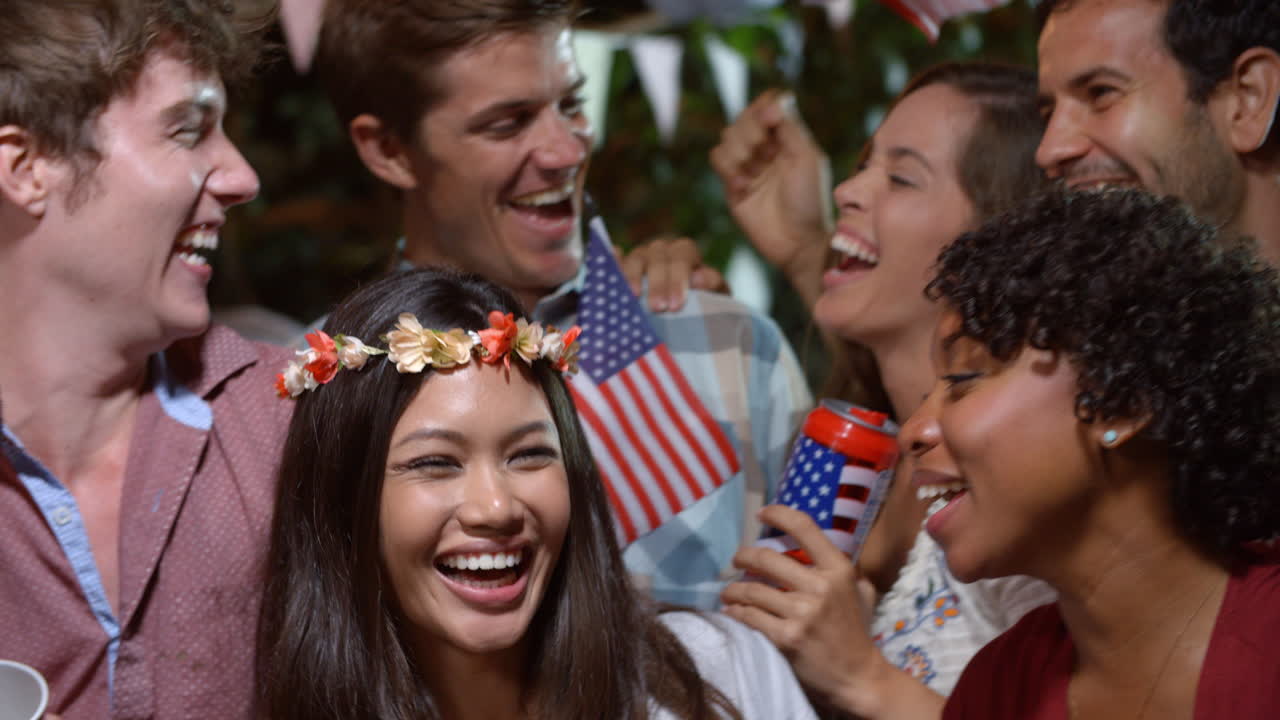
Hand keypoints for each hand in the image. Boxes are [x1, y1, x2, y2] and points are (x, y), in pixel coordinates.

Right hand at [617, 236, 727, 311]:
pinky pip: (614, 262)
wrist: (688, 313)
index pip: (682, 255)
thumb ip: (711, 285)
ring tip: (633, 297)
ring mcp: (640, 258)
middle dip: (657, 283)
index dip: (678, 278)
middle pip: (657, 257)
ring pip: (635, 258)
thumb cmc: (704, 303)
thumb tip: (697, 278)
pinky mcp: (622, 269)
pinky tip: (608, 274)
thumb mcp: (715, 296)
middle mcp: (661, 251)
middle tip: (658, 308)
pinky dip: (611, 266)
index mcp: (685, 253)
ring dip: (633, 277)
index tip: (676, 304)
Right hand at [710, 90, 830, 303]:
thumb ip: (790, 127)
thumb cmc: (810, 200)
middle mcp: (766, 149)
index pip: (767, 106)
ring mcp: (747, 167)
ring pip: (726, 138)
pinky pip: (718, 161)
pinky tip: (744, 186)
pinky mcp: (732, 186)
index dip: (763, 107)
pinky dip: (728, 169)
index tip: (771, 118)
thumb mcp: (806, 158)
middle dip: (750, 131)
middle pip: (742, 119)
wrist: (798, 241)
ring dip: (739, 151)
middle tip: (765, 152)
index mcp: (787, 138)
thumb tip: (774, 99)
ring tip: (754, 172)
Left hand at [721, 504, 880, 712]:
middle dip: (743, 556)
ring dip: (733, 589)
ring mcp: (802, 613)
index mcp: (838, 570)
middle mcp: (820, 587)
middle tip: (736, 560)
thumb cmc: (855, 631)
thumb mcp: (859, 591)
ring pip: (752, 589)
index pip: (804, 528)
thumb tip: (815, 544)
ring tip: (729, 592)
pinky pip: (749, 616)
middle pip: (766, 558)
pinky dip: (735, 613)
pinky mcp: (786, 637)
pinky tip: (731, 612)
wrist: (858, 676)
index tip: (762, 514)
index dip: (779, 515)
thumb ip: (840, 568)